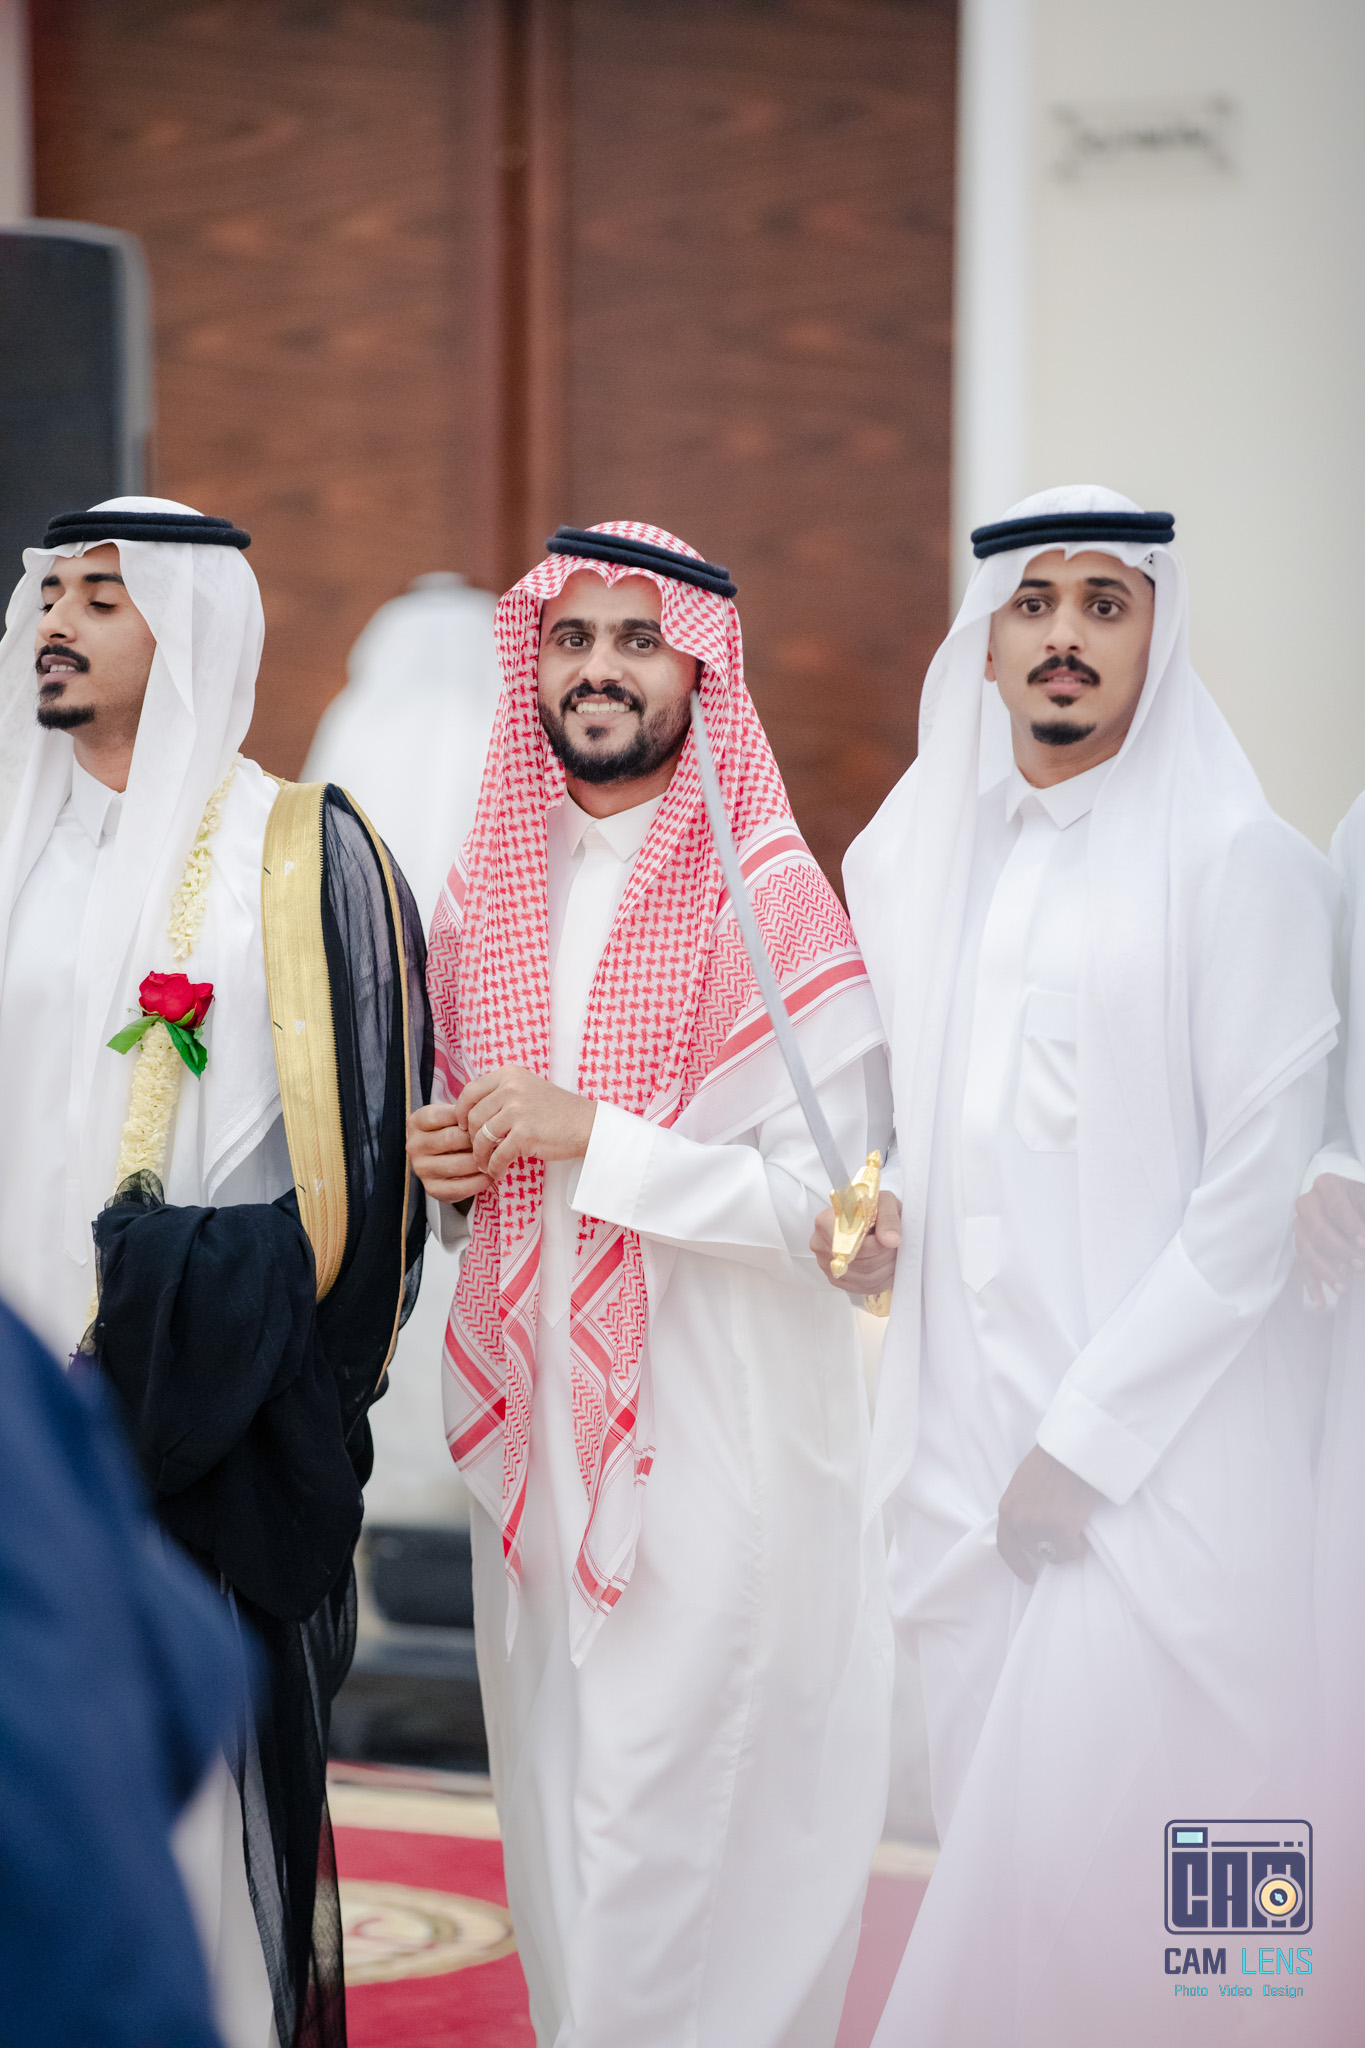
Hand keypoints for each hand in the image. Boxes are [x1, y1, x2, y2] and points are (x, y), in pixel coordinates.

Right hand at [407, 1103, 493, 1204]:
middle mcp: (414, 1145)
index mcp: (417, 1122)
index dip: (470, 1118)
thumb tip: (490, 1115)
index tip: (487, 1120)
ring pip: (457, 1164)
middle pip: (452, 1139)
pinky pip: (459, 1187)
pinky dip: (479, 1182)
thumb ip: (466, 1111)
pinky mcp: (432, 1188)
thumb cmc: (453, 1131)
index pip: (445, 1115)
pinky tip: (490, 1175)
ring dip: (480, 1162)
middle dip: (477, 1139)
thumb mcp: (454, 1115)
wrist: (443, 1157)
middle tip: (497, 1139)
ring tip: (496, 1157)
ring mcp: (421, 1168)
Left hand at [458, 1065, 596, 1181]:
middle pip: (473, 1117)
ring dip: (480, 1156)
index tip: (462, 1125)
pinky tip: (498, 1171)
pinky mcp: (524, 1135)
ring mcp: (517, 1111)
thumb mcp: (528, 1088)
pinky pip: (497, 1155)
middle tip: (478, 1150)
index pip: (470, 1091)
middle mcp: (511, 1088)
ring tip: (486, 1164)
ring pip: (482, 1138)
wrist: (587, 1125)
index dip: (460, 1111)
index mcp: (510, 1074)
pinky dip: (494, 1167)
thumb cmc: (557, 1111)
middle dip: (471, 1138)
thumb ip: (501, 1093)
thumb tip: (470, 1111)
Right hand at [810, 1191, 901, 1294]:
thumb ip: (889, 1218)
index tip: (890, 1238)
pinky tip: (885, 1264)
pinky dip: (882, 1278)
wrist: (869, 1217)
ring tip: (892, 1252)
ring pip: (865, 1277)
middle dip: (885, 1255)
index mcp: (825, 1222)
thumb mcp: (884, 1202)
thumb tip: (891, 1240)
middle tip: (896, 1244)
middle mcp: (820, 1245)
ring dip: (886, 1267)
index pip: (852, 1243)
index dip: (877, 1244)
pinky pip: (865, 1287)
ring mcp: (827, 1265)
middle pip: (860, 1262)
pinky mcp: (838, 1280)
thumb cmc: (874, 1208)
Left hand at [996, 1445, 1100, 1583]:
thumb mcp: (1024, 1482)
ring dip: (1066, 1547)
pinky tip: (1083, 1533)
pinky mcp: (1062, 1529)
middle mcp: (1019, 1521)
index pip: (1006, 1546)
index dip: (1017, 1564)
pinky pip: (1072, 1551)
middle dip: (1049, 1546)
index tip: (1028, 1576)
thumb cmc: (1053, 1459)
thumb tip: (1032, 1524)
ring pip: (1055, 1554)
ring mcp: (1039, 1527)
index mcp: (1007, 1508)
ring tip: (1075, 1530)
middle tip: (1064, 1534)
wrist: (1073, 1449)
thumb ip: (1023, 1505)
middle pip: (1035, 1551)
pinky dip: (1079, 1547)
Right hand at [1294, 1172, 1364, 1307]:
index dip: (1351, 1226)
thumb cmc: (1361, 1203)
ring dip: (1326, 1273)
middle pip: (1317, 1230)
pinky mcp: (1301, 1244)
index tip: (1364, 1244)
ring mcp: (1302, 1225)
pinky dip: (1312, 1285)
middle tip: (1361, 1266)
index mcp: (1329, 1186)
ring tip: (1345, 1291)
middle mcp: (1309, 1204)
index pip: (1337, 1205)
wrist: (1351, 1205)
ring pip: (1307, 1251)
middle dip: (1341, 1251)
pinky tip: (1320, 1301)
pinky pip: (1302, 1266)